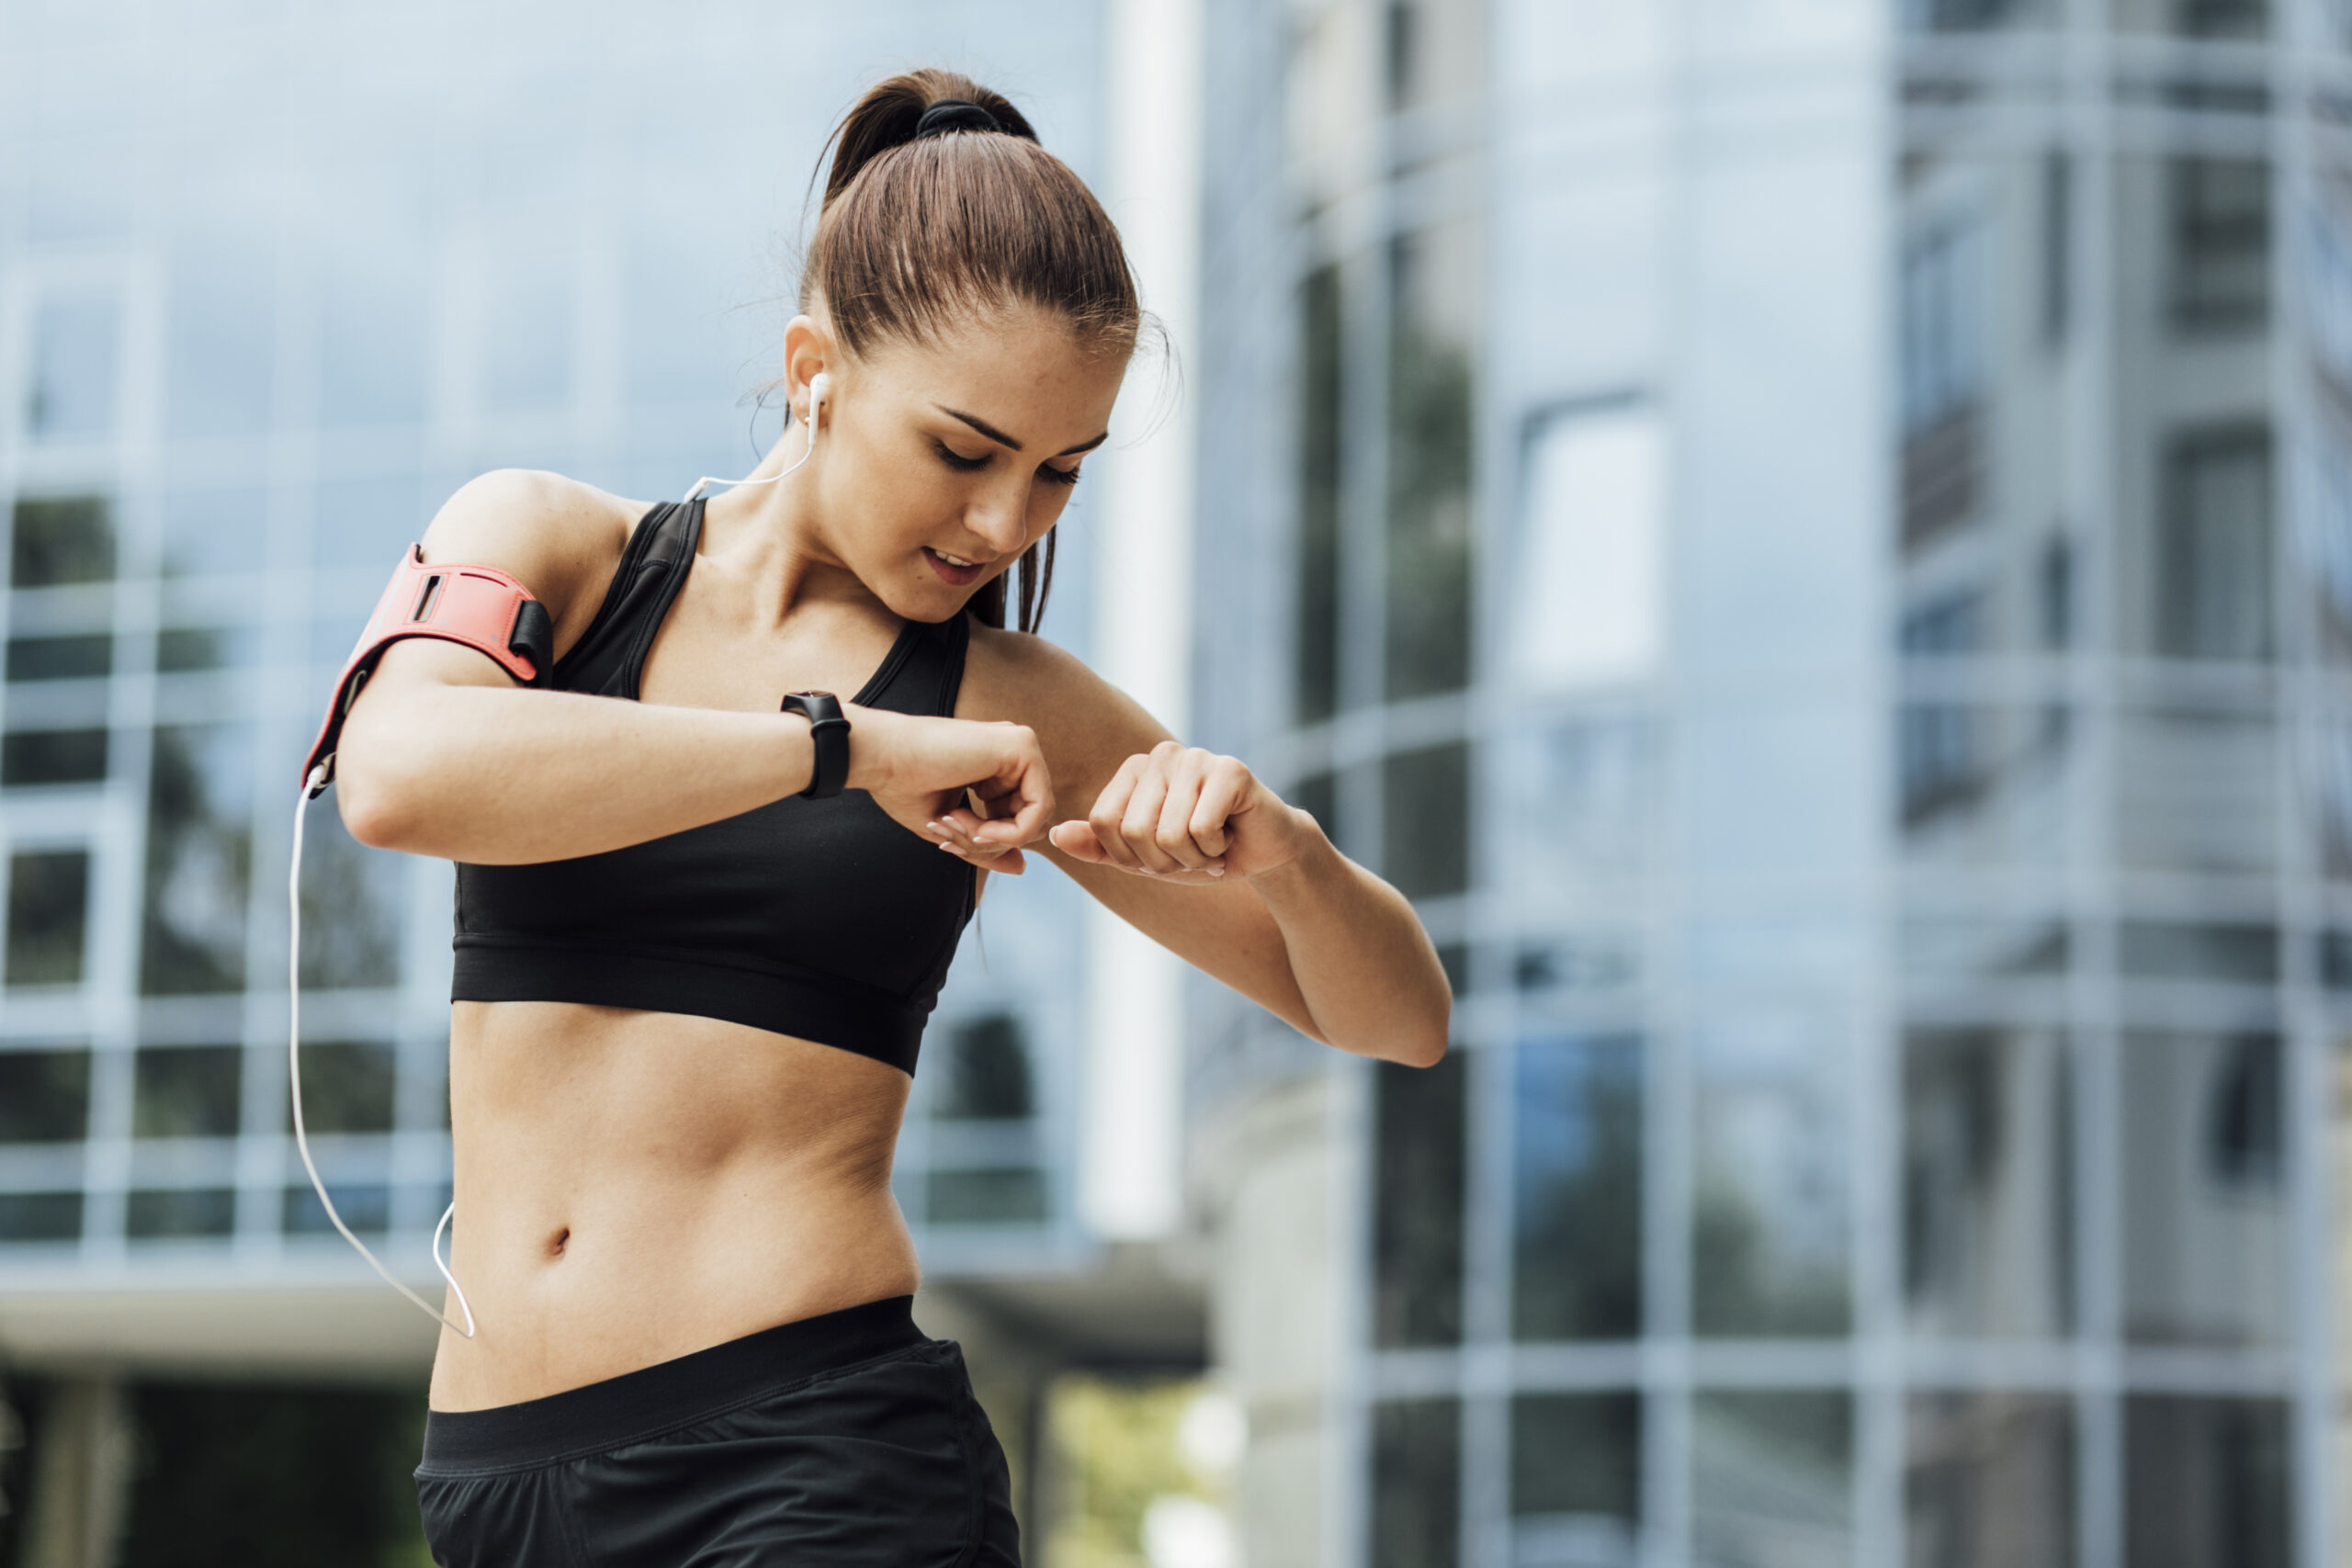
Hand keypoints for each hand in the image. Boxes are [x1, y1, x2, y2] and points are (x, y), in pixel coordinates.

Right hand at [844, 705, 1053, 874]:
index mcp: (995, 768)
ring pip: (1038, 816)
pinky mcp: (1022, 745)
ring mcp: (1020, 746)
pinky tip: (978, 829)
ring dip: (997, 839)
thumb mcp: (954, 828)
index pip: (1016, 819)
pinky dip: (1011, 832)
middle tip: (951, 840)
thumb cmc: (904, 787)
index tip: (947, 844)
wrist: (881, 757)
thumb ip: (990, 844)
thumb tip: (1022, 867)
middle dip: (993, 843)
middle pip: (1031, 819)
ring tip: (957, 827)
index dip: (986, 844)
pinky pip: (1041, 808)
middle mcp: (1011, 755)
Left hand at [1047, 742, 1312, 883]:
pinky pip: (1201, 827)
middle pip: (1133, 830)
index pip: (1102, 823)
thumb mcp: (1143, 858)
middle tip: (1192, 853)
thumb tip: (1055, 834)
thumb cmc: (1201, 852)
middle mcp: (1162, 754)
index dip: (1130, 857)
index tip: (1161, 855)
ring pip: (1168, 834)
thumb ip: (1099, 847)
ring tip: (1212, 845)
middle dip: (1163, 861)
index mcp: (1135, 769)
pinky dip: (1216, 849)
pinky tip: (1230, 836)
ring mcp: (1197, 758)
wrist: (1263, 853)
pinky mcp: (1230, 770)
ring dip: (1193, 858)